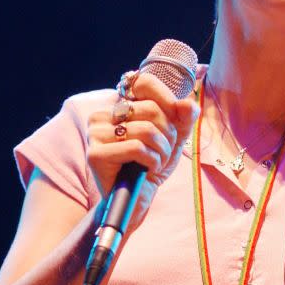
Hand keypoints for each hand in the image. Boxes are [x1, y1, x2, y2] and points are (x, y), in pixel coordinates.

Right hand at [86, 73, 199, 198]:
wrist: (135, 200)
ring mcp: (96, 134)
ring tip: (155, 163)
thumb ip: (183, 119)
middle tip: (163, 152)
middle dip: (168, 134)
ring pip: (147, 130)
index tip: (175, 120)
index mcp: (118, 106)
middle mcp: (102, 115)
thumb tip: (189, 104)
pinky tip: (145, 170)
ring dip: (161, 151)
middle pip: (152, 109)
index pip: (145, 83)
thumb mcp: (173, 138)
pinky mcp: (96, 154)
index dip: (167, 99)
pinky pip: (137, 148)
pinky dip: (151, 161)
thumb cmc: (150, 166)